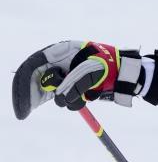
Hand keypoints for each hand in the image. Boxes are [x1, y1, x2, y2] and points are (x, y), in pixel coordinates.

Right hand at [12, 41, 142, 119]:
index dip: (23, 83)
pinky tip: (91, 96)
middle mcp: (60, 63)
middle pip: (37, 80)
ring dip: (67, 99)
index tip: (25, 102)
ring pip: (53, 94)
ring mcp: (66, 76)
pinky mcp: (75, 88)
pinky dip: (76, 102)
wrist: (129, 73)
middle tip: (33, 110)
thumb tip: (61, 97)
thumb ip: (75, 80)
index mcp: (61, 51)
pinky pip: (67, 99)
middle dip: (36, 95)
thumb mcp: (93, 69)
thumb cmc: (113, 65)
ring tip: (86, 96)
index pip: (33, 66)